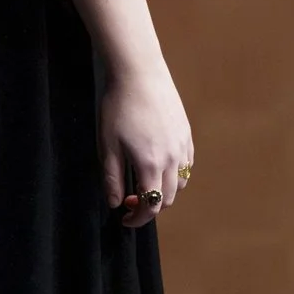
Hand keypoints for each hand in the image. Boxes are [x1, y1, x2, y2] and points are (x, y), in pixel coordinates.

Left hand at [99, 63, 193, 228]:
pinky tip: (157, 165)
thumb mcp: (106, 144)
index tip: (124, 220)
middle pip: (168, 198)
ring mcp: (183, 146)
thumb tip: (115, 203)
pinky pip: (186, 164)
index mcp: (151, 164)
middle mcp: (173, 159)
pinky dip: (174, 174)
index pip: (151, 206)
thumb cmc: (117, 107)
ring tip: (143, 182)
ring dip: (164, 191)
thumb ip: (112, 177)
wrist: (139, 74)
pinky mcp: (187, 134)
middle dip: (150, 206)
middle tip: (128, 199)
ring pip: (181, 183)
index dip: (138, 219)